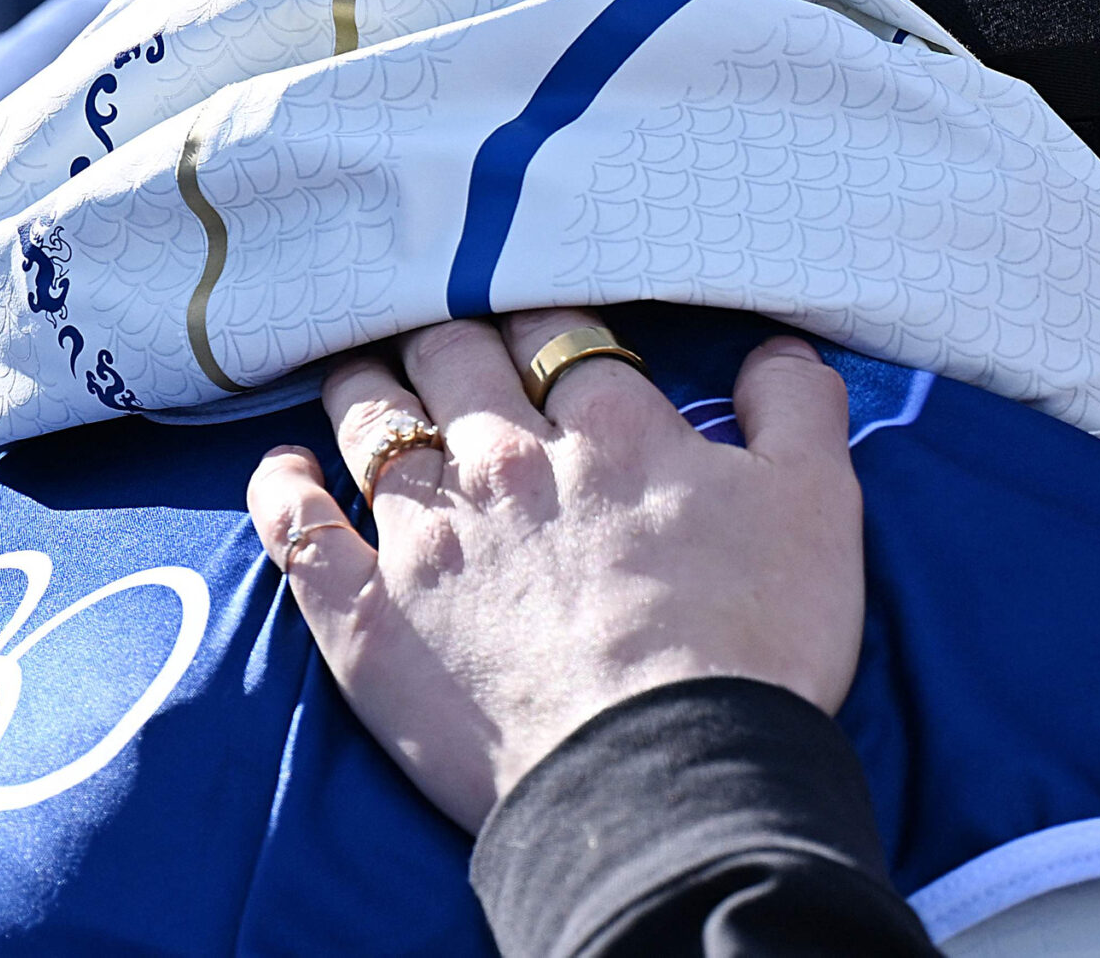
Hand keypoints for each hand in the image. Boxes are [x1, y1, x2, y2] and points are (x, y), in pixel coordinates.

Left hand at [245, 308, 863, 831]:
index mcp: (610, 424)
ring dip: (369, 387)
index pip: (557, 331)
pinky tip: (283, 469)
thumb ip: (795, 405)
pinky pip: (296, 531)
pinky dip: (281, 488)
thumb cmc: (754, 642)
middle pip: (453, 355)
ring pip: (372, 420)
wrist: (665, 779)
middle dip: (451, 334)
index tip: (544, 325)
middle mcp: (506, 460)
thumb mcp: (818, 502)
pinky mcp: (369, 617)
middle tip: (450, 338)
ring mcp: (426, 535)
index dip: (548, 319)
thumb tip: (773, 348)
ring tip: (369, 376)